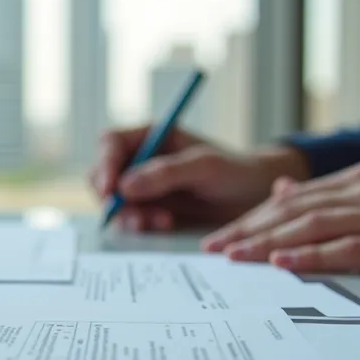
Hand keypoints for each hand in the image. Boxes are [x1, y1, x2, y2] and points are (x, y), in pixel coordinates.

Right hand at [88, 126, 310, 230]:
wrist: (256, 196)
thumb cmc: (235, 171)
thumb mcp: (204, 166)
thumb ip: (165, 173)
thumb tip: (124, 186)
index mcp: (151, 135)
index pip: (111, 143)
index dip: (105, 164)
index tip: (111, 188)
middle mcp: (142, 158)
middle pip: (104, 173)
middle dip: (113, 196)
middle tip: (132, 214)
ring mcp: (144, 184)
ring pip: (114, 199)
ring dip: (129, 214)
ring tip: (160, 221)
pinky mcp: (151, 207)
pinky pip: (130, 216)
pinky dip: (140, 223)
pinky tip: (165, 224)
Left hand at [202, 162, 359, 276]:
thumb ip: (342, 193)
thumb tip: (286, 191)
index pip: (294, 198)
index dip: (252, 217)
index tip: (221, 236)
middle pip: (293, 210)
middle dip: (247, 231)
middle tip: (210, 251)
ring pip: (313, 226)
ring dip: (267, 243)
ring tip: (232, 258)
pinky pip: (352, 249)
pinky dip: (314, 256)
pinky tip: (284, 263)